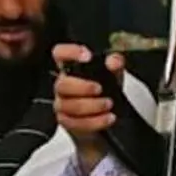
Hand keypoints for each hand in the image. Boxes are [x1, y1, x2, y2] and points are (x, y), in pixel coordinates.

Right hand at [52, 44, 125, 174]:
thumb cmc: (104, 93)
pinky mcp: (66, 122)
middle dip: (83, 87)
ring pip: (68, 106)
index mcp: (71, 68)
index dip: (69, 52)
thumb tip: (114, 61)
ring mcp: (62, 104)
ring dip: (92, 106)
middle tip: (100, 89)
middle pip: (62, 84)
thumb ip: (115, 64)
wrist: (104, 119)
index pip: (60, 54)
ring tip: (109, 104)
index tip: (87, 56)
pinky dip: (95, 121)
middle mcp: (63, 85)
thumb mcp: (114, 75)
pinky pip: (76, 123)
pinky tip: (108, 118)